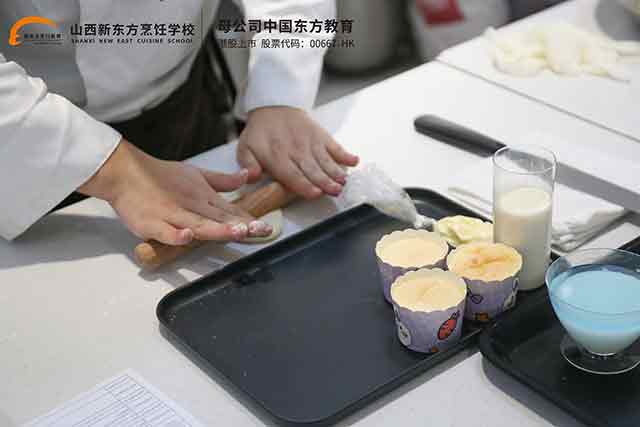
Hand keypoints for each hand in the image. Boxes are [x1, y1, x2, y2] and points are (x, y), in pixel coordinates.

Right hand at [79, 139, 271, 244]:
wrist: (124, 172)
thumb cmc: (160, 176)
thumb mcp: (196, 174)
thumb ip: (222, 181)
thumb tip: (245, 177)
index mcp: (203, 196)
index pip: (229, 210)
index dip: (248, 219)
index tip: (267, 227)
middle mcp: (191, 206)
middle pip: (219, 218)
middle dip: (241, 225)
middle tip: (261, 230)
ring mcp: (171, 215)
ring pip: (198, 224)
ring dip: (218, 228)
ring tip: (237, 231)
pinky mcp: (151, 224)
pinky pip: (165, 232)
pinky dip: (176, 235)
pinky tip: (188, 237)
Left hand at [237, 106, 358, 198]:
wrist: (273, 107)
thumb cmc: (261, 133)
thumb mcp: (245, 148)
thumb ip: (247, 165)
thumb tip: (250, 177)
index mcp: (276, 156)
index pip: (292, 174)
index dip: (304, 185)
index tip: (315, 193)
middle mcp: (295, 150)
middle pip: (312, 169)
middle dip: (325, 181)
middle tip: (335, 191)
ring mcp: (310, 142)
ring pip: (325, 160)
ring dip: (336, 171)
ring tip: (344, 181)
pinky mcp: (321, 136)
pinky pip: (334, 146)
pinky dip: (345, 154)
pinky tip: (354, 161)